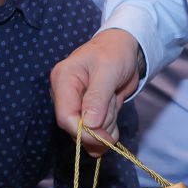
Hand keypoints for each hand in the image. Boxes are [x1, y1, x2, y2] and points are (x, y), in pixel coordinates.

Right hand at [50, 28, 142, 144]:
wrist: (124, 49)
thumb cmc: (114, 52)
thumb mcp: (108, 70)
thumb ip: (97, 97)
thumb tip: (89, 124)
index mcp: (63, 80)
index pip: (65, 116)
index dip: (83, 132)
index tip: (105, 138)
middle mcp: (65, 95)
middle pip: (76, 128)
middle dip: (99, 126)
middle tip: (113, 103)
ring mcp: (76, 105)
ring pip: (89, 132)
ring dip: (107, 123)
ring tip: (113, 97)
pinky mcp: (87, 112)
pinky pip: (97, 131)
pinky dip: (109, 127)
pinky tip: (113, 108)